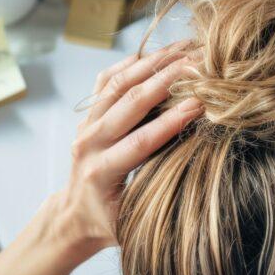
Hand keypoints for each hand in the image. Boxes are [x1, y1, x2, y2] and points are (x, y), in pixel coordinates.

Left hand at [53, 41, 202, 255]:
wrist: (74, 215)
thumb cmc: (109, 224)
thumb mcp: (132, 225)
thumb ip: (156, 204)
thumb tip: (196, 189)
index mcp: (100, 172)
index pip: (140, 141)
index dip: (171, 122)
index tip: (201, 103)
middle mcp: (89, 143)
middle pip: (129, 101)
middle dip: (167, 80)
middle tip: (200, 64)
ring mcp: (86, 124)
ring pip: (118, 83)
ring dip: (153, 63)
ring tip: (185, 49)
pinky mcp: (88, 114)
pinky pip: (107, 80)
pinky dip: (132, 62)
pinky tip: (158, 52)